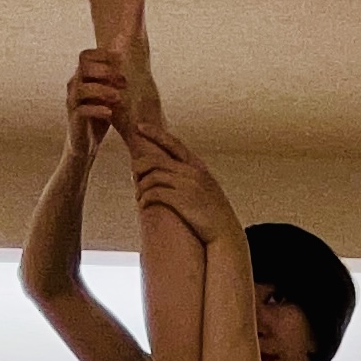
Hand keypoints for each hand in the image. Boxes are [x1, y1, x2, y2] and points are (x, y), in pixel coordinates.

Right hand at [65, 48, 125, 157]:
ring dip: (102, 91)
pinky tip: (110, 113)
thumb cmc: (98, 114)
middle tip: (124, 81)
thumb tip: (132, 60)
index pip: (86, 56)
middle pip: (83, 67)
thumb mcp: (108, 94)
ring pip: (82, 89)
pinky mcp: (74, 118)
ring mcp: (72, 101)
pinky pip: (82, 110)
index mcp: (81, 76)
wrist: (86, 142)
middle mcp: (74, 85)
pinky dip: (97, 110)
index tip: (121, 60)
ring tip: (118, 98)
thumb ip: (114, 79)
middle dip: (105, 71)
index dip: (103, 55)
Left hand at [129, 123, 240, 244]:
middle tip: (134, 177)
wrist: (226, 233)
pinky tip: (143, 205)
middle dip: (139, 167)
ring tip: (139, 197)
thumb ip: (191, 178)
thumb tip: (171, 175)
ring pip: (153, 177)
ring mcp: (187, 185)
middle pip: (156, 160)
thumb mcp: (207, 189)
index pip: (173, 143)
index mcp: (198, 167)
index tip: (139, 127)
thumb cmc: (213, 215)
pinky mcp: (182, 201)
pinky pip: (155, 193)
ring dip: (141, 187)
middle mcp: (192, 172)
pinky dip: (145, 198)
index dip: (155, 133)